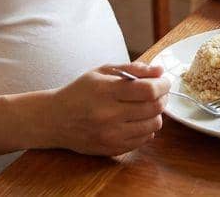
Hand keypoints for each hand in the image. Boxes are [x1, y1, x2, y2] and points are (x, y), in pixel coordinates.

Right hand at [49, 62, 169, 155]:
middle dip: (163, 97)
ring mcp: (111, 135)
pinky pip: (143, 140)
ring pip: (153, 126)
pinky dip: (146, 129)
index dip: (163, 85)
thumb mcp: (102, 72)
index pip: (148, 90)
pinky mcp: (112, 149)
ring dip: (156, 114)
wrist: (55, 119)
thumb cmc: (80, 91)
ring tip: (147, 106)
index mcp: (106, 92)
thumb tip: (160, 71)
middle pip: (154, 108)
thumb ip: (133, 69)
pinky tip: (137, 120)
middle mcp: (109, 115)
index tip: (164, 81)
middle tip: (160, 92)